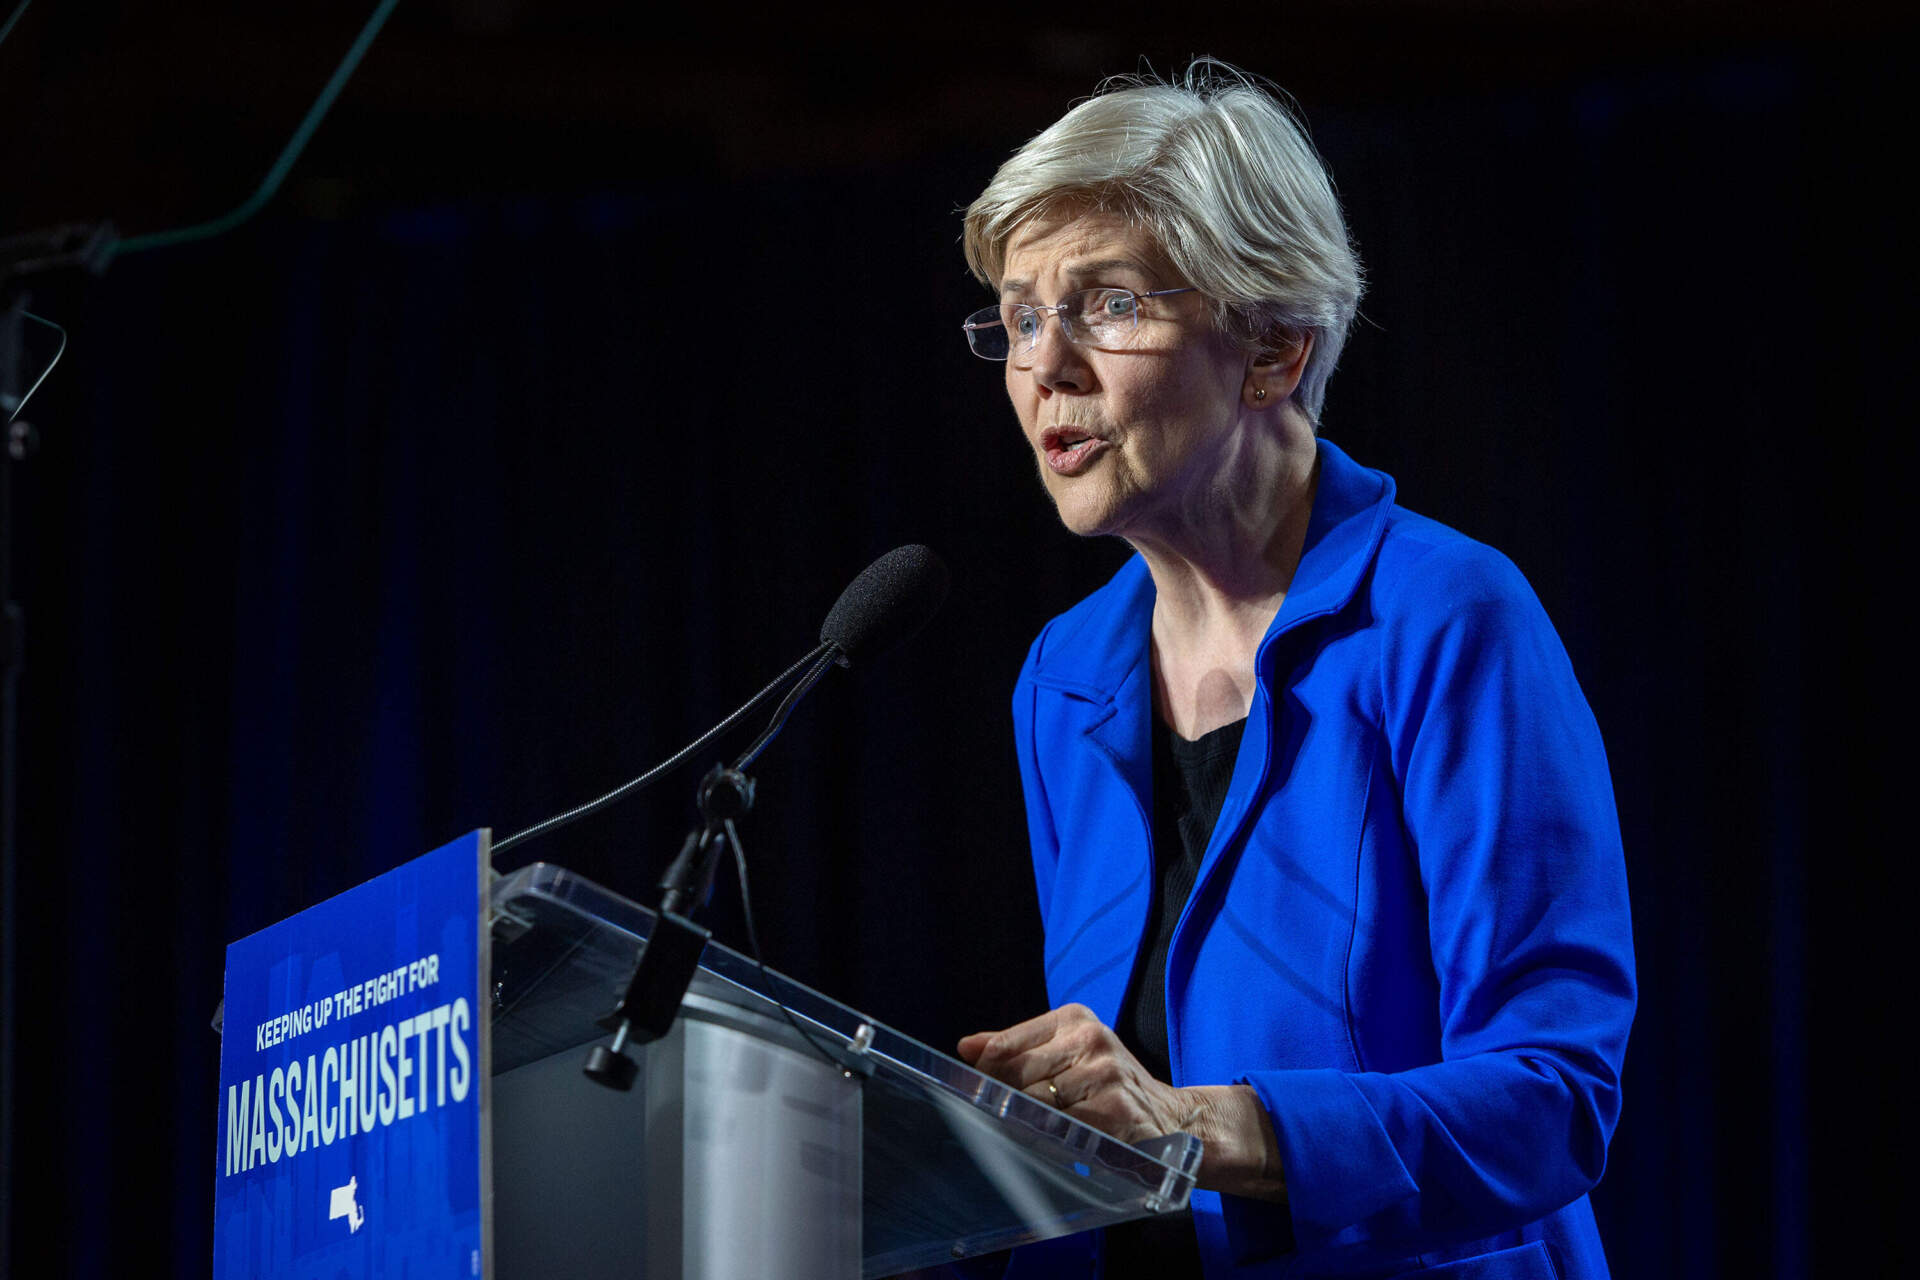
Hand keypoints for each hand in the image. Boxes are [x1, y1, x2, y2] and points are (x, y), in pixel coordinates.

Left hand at [958, 1003, 1190, 1143]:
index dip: (985, 1075)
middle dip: (1004, 1101)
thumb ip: (1016, 1048)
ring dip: (1027, 1123)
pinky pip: (1062, 1128)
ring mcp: (1106, 1072)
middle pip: (1017, 1076)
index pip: (1005, 1046)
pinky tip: (1056, 1141)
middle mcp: (1091, 1037)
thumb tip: (965, 1047)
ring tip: (1034, 1131)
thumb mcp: (1066, 1054)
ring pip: (1036, 1104)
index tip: (975, 1093)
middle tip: (1000, 1119)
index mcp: (1074, 1018)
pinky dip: (1050, 1139)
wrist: (1171, 1118)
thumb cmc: (1106, 1086)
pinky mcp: (1116, 1107)